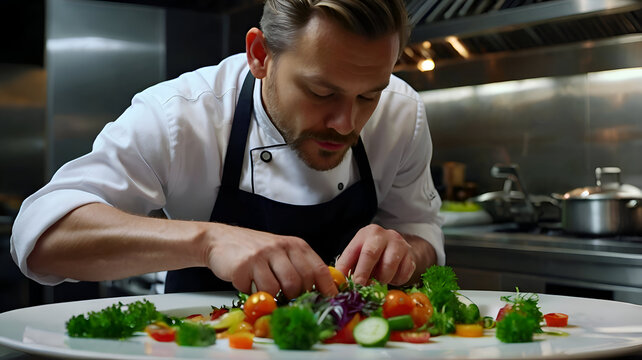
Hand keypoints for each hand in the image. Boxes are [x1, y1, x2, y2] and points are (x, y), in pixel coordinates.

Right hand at [203, 224, 337, 298]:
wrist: (219, 240)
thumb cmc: (254, 251)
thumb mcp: (281, 253)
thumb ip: (298, 268)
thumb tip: (319, 294)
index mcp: (295, 245)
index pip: (319, 269)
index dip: (327, 289)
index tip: (331, 303)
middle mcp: (281, 247)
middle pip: (300, 282)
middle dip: (295, 297)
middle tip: (287, 301)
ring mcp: (263, 255)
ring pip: (280, 288)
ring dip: (274, 297)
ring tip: (266, 291)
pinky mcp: (245, 264)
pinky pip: (257, 290)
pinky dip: (254, 294)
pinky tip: (248, 284)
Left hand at [335, 224, 415, 285]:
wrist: (397, 247)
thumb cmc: (372, 253)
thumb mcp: (357, 254)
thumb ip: (347, 266)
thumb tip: (337, 282)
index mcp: (367, 233)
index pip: (356, 251)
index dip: (350, 269)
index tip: (348, 284)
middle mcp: (384, 235)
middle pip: (371, 253)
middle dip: (364, 273)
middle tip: (361, 287)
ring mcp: (400, 244)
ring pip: (389, 265)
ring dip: (381, 278)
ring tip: (378, 281)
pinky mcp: (411, 257)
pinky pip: (403, 274)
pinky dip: (396, 281)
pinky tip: (391, 277)